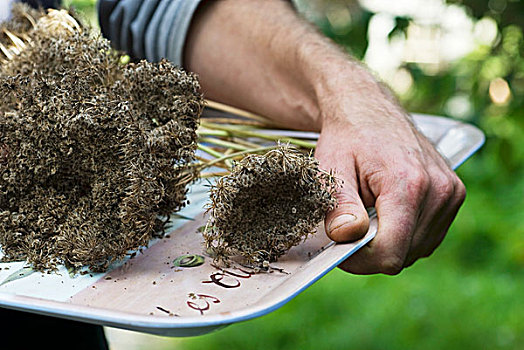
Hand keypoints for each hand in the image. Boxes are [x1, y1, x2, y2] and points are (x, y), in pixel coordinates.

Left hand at [182, 0, 465, 274]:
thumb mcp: (331, 167)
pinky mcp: (454, 195)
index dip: (360, 260)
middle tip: (348, 227)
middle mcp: (439, 190)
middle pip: (403, 255)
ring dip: (388, 243)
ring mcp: (451, 193)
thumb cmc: (347, 137)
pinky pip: (427, 237)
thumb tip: (347, 237)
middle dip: (371, 251)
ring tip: (367, 213)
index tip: (339, 246)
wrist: (368, 109)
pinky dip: (404, 235)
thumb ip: (339, 205)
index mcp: (408, 183)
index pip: (391, 252)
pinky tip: (386, 212)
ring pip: (416, 250)